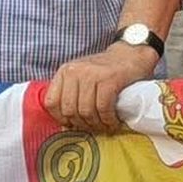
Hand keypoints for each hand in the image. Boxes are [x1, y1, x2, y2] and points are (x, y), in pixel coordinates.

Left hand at [43, 41, 157, 131]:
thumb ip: (71, 97)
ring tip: (105, 126)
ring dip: (98, 124)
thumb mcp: (82, 78)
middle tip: (95, 127)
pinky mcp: (109, 79)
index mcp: (64, 71)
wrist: (131, 53)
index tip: (75, 125)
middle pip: (70, 110)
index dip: (62, 119)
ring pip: (86, 111)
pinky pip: (103, 108)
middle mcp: (74, 71)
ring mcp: (91, 73)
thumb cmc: (105, 72)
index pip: (51, 103)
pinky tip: (114, 122)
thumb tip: (65, 128)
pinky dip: (109, 120)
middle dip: (83, 125)